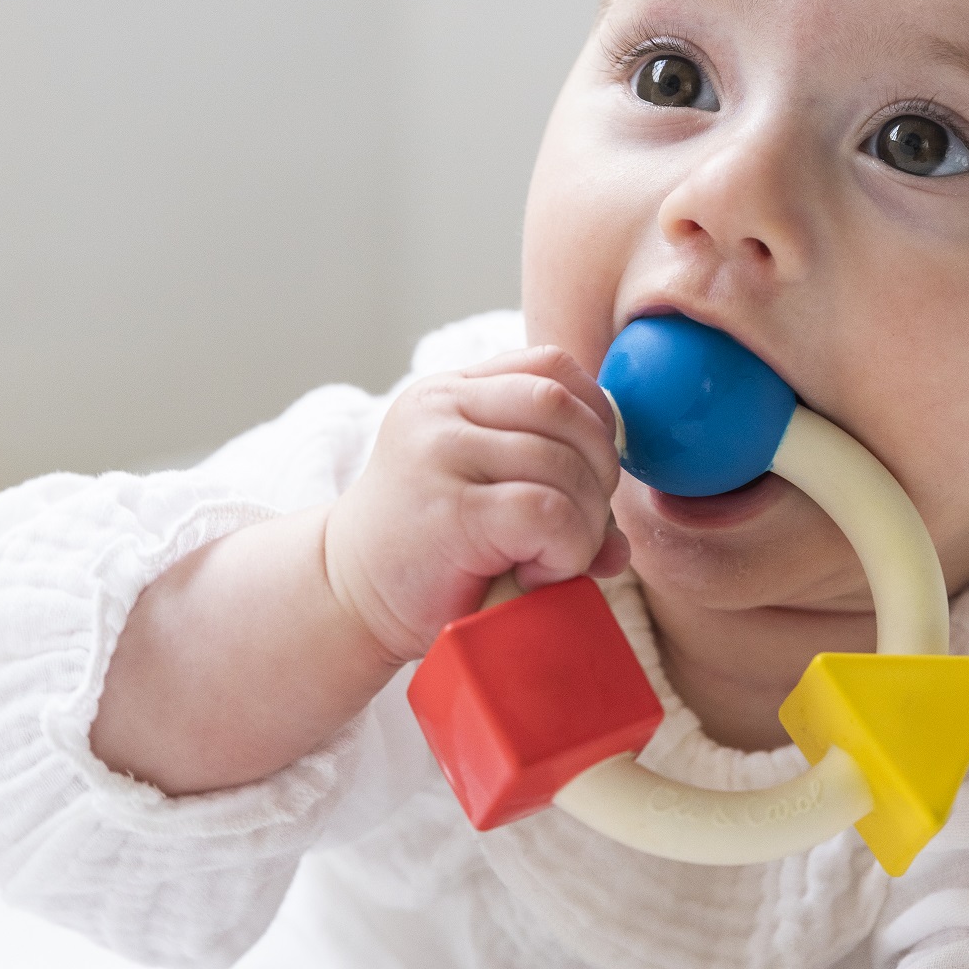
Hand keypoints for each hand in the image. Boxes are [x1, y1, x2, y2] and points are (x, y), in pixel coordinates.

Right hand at [325, 347, 628, 664]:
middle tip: (577, 528)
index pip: (553, 368)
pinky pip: (548, 511)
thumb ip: (556, 492)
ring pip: (563, 464)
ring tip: (550, 558)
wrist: (347, 600)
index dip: (595, 419)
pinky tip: (535, 573)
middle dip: (598, 472)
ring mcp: (440, 454)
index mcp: (453, 391)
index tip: (588, 475)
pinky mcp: (450, 509)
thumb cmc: (428, 554)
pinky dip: (565, 549)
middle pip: (565, 410)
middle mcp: (441, 409)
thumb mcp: (489, 499)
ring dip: (584, 523)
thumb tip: (620, 542)